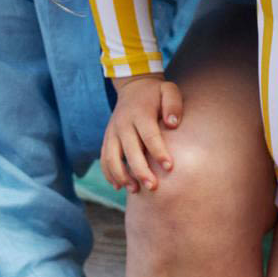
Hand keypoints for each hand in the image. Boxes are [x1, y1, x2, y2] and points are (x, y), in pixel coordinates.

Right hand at [100, 73, 183, 192]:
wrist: (133, 87)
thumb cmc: (156, 93)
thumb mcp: (169, 90)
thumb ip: (173, 104)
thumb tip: (173, 123)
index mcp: (140, 113)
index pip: (149, 135)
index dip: (159, 152)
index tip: (169, 167)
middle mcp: (123, 123)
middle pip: (130, 150)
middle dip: (140, 170)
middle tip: (153, 187)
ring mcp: (112, 131)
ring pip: (112, 157)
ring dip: (122, 176)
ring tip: (135, 190)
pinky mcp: (107, 138)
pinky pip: (104, 158)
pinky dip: (109, 173)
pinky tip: (120, 186)